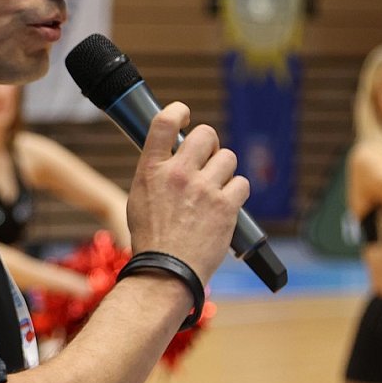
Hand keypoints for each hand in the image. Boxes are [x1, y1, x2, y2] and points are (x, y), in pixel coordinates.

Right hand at [125, 102, 247, 288]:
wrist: (166, 271)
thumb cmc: (151, 238)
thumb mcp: (139, 197)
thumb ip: (156, 173)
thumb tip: (171, 157)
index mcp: (151, 169)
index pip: (165, 121)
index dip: (179, 111)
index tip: (186, 116)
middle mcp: (178, 173)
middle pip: (206, 135)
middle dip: (210, 144)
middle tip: (207, 160)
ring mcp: (203, 189)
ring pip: (228, 158)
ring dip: (225, 170)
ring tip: (215, 188)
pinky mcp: (225, 206)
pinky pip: (242, 183)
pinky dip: (237, 192)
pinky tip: (226, 204)